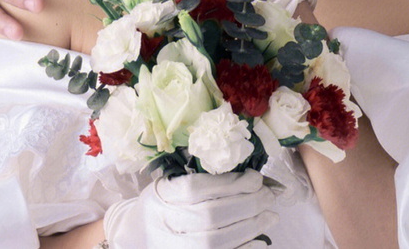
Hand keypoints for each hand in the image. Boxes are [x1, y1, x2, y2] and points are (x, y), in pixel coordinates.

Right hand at [104, 170, 278, 248]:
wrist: (137, 234)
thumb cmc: (160, 202)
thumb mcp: (170, 181)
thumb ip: (199, 174)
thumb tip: (244, 168)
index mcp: (163, 196)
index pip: (197, 189)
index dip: (230, 183)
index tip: (255, 176)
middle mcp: (167, 223)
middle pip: (211, 216)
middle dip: (247, 204)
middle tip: (269, 195)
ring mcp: (177, 246)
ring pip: (218, 241)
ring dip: (251, 227)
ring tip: (270, 215)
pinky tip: (259, 240)